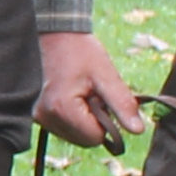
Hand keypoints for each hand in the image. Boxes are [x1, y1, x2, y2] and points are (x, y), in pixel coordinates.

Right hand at [33, 30, 140, 149]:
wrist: (57, 34)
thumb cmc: (81, 51)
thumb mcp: (107, 75)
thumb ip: (123, 105)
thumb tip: (138, 131)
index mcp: (62, 108)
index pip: (94, 138)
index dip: (106, 122)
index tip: (102, 99)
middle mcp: (45, 116)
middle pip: (84, 140)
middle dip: (94, 122)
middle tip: (92, 95)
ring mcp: (39, 116)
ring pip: (74, 136)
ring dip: (84, 121)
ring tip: (82, 94)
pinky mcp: (38, 114)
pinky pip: (64, 128)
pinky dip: (73, 118)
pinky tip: (72, 97)